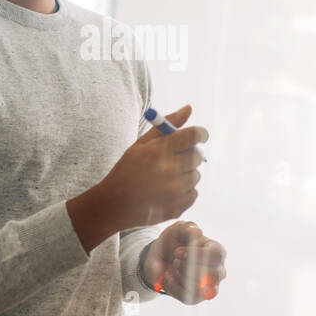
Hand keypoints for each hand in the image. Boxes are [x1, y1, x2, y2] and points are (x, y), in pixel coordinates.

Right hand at [100, 104, 207, 228]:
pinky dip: (184, 191)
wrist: (114, 205)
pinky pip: (194, 193)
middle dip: (190, 154)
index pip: (194, 135)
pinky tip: (166, 192)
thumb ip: (167, 125)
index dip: (201, 134)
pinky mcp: (178, 207)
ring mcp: (175, 191)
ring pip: (196, 175)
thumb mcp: (141, 144)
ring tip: (165, 178)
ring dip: (186, 174)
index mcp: (160, 150)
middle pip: (198, 156)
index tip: (200, 136)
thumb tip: (189, 108)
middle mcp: (170, 170)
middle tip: (177, 158)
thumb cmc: (127, 170)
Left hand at [140, 220, 225, 303]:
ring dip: (180, 276)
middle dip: (187, 267)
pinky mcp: (196, 298)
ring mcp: (209, 287)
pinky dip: (173, 286)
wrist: (159, 257)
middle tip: (175, 260)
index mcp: (217, 251)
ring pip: (199, 288)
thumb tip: (198, 233)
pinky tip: (168, 276)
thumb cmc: (174, 241)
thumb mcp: (178, 229)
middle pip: (211, 274)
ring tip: (174, 267)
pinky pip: (187, 297)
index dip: (196, 254)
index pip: (216, 255)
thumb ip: (187, 228)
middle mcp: (218, 270)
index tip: (177, 251)